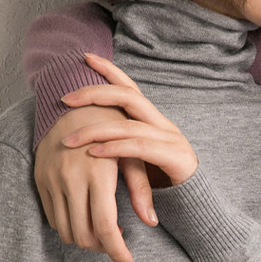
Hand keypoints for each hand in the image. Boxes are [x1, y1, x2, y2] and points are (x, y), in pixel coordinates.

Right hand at [35, 101, 155, 261]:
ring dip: (86, 240)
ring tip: (103, 232)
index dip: (118, 251)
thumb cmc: (113, 130)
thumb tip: (151, 221)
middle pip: (85, 235)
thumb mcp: (134, 156)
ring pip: (66, 231)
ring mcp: (52, 180)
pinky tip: (86, 218)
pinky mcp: (40, 179)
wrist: (73, 105)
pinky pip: (52, 218)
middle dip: (103, 249)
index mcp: (98, 174)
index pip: (107, 226)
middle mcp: (71, 179)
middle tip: (117, 245)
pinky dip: (69, 227)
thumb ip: (141, 190)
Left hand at [62, 54, 197, 188]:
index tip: (85, 56)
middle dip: (95, 93)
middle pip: (128, 96)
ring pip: (129, 124)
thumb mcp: (135, 161)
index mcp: (154, 121)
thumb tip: (85, 136)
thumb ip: (118, 147)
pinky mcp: (176, 158)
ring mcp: (171, 139)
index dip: (110, 70)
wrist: (195, 205)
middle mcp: (163, 125)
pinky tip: (94, 153)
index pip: (130, 88)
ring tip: (70, 139)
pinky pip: (140, 148)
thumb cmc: (162, 184)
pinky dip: (114, 149)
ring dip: (95, 130)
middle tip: (65, 99)